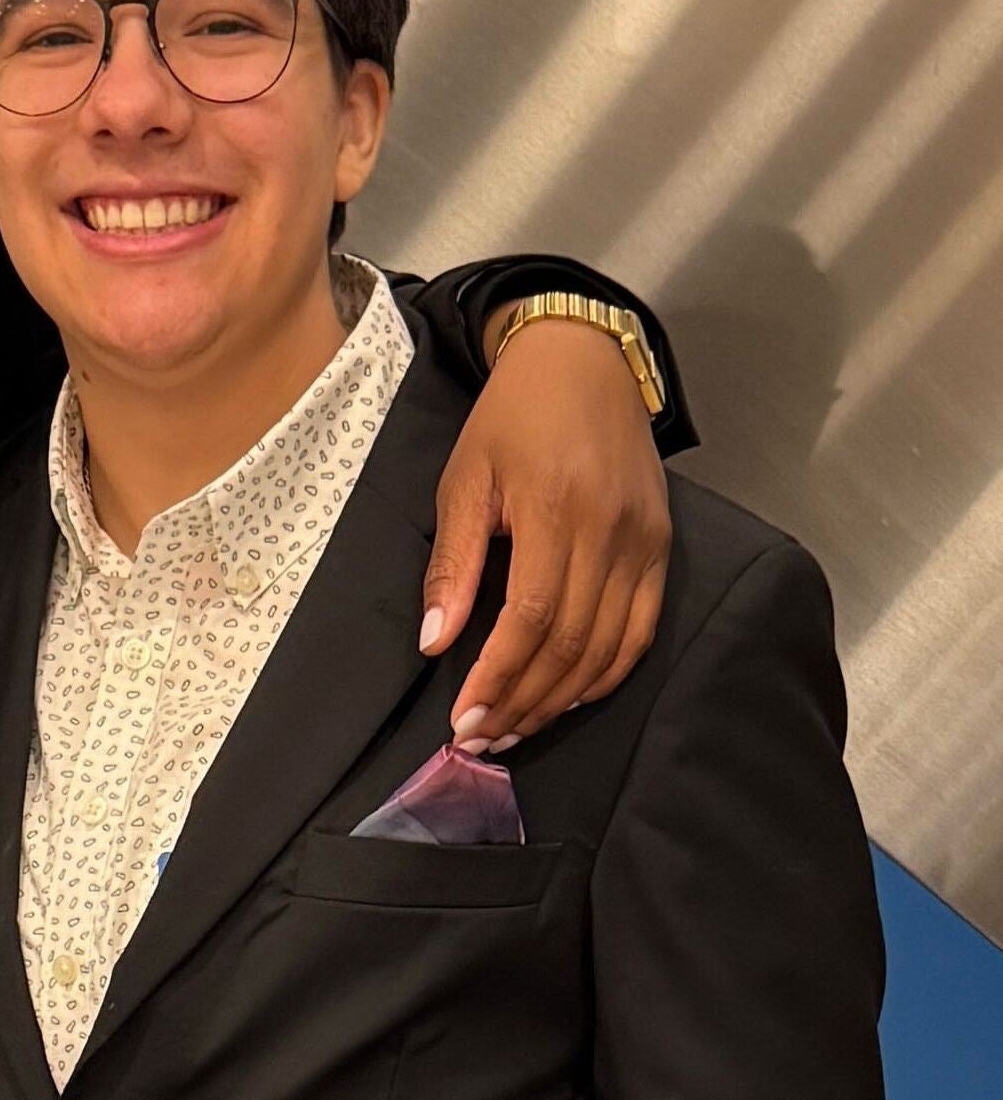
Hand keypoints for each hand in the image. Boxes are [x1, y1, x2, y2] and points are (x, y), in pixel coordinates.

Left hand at [426, 317, 669, 746]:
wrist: (583, 362)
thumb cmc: (512, 418)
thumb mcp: (464, 479)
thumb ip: (453, 564)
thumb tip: (436, 641)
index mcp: (556, 510)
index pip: (530, 620)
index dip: (498, 678)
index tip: (465, 720)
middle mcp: (611, 531)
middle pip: (570, 644)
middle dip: (523, 702)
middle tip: (484, 737)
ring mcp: (645, 541)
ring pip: (609, 647)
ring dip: (561, 699)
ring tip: (517, 728)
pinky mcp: (663, 545)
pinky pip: (643, 629)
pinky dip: (608, 673)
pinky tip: (571, 696)